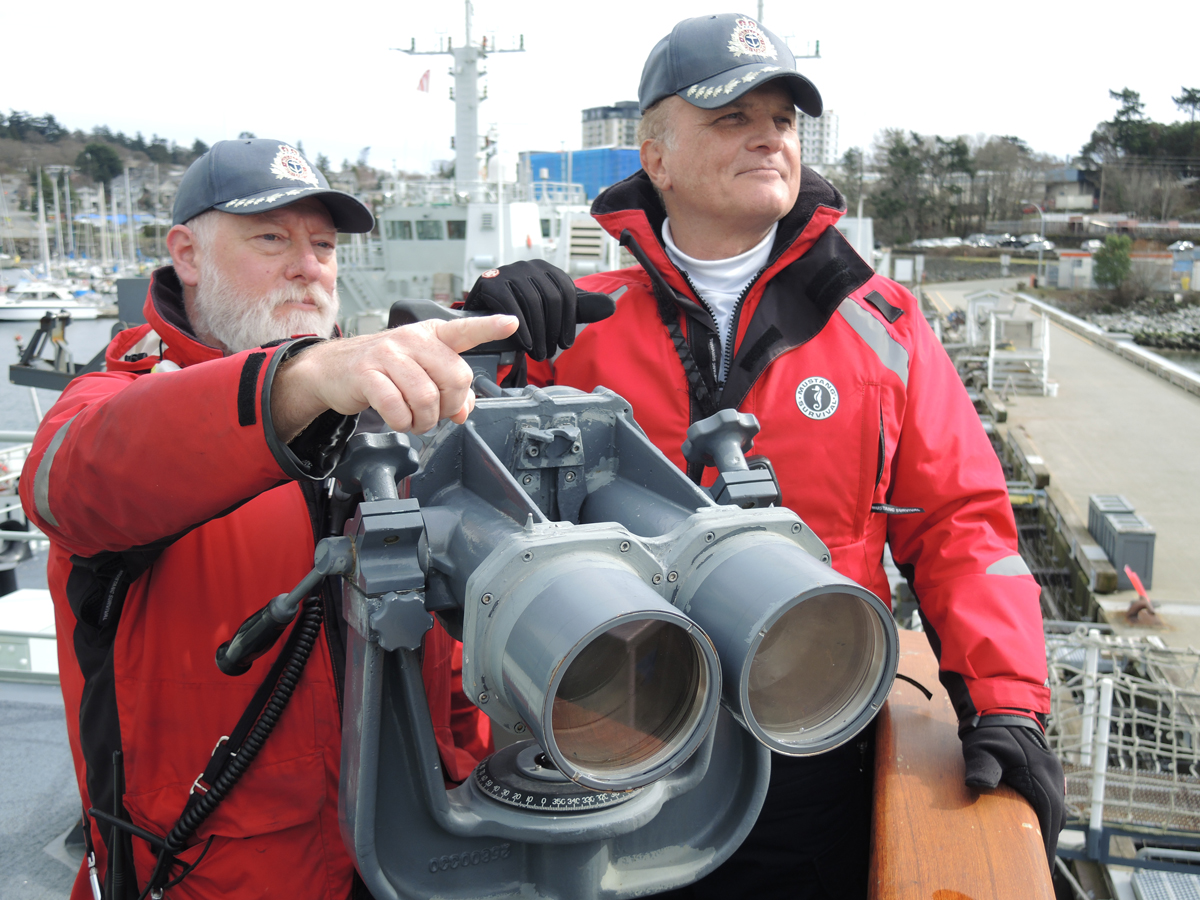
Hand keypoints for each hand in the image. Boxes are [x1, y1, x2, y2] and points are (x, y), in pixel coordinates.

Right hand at [271, 315, 518, 438]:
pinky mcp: (367, 373)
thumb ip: (447, 388)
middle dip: (450, 406)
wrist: (332, 370)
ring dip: (425, 421)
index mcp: (431, 335)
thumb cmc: (382, 370)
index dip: (489, 328)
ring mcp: (388, 353)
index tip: (512, 323)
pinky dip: (402, 423)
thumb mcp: (419, 372)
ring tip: (415, 421)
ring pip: (427, 398)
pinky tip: (398, 420)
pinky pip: (397, 408)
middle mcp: (412, 339)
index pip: (464, 330)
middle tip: (436, 414)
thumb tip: (464, 411)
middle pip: (455, 378)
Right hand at [463, 260, 577, 360]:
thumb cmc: (523, 314)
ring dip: (537, 334)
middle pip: (550, 299)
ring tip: (537, 353)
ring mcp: (509, 271)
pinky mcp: (491, 281)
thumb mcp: (555, 310)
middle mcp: (530, 265)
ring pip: (532, 303)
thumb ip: (581, 308)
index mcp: (548, 270)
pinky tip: (525, 344)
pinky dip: (521, 329)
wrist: (485, 314)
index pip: (567, 293)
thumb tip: (610, 305)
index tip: (566, 344)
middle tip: (549, 353)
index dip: (568, 322)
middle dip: (552, 331)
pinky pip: (511, 306)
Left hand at [962, 719, 1065, 866]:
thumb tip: (977, 783)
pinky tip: (1035, 824)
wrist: (1000, 705)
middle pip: (1056, 820)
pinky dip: (1045, 815)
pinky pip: (1051, 800)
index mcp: (1042, 779)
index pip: (1049, 822)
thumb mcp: (980, 748)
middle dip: (1047, 842)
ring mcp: (1054, 775)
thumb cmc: (989, 730)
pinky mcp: (1048, 771)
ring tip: (1037, 851)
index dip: (1047, 847)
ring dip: (1047, 828)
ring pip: (1055, 810)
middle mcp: (1054, 780)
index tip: (1042, 868)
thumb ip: (980, 767)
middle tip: (1038, 866)